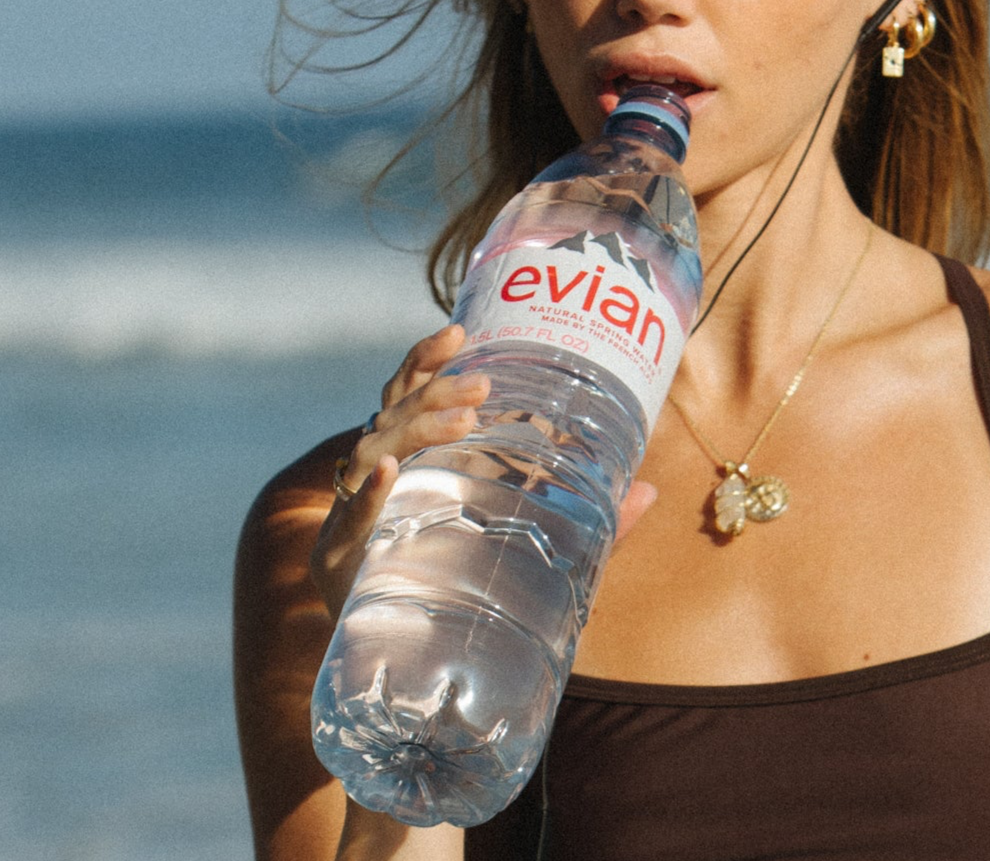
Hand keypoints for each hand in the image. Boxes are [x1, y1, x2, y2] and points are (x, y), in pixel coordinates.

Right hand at [308, 323, 657, 621]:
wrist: (392, 657)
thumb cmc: (459, 578)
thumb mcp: (526, 541)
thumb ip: (586, 521)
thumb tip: (650, 490)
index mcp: (414, 456)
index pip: (409, 391)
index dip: (428, 359)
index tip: (461, 333)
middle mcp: (379, 472)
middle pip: (398, 411)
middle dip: (438, 391)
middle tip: (483, 385)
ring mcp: (356, 510)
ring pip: (376, 447)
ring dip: (416, 427)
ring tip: (461, 419)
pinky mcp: (340, 556)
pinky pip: (352, 515)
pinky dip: (368, 492)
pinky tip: (387, 474)